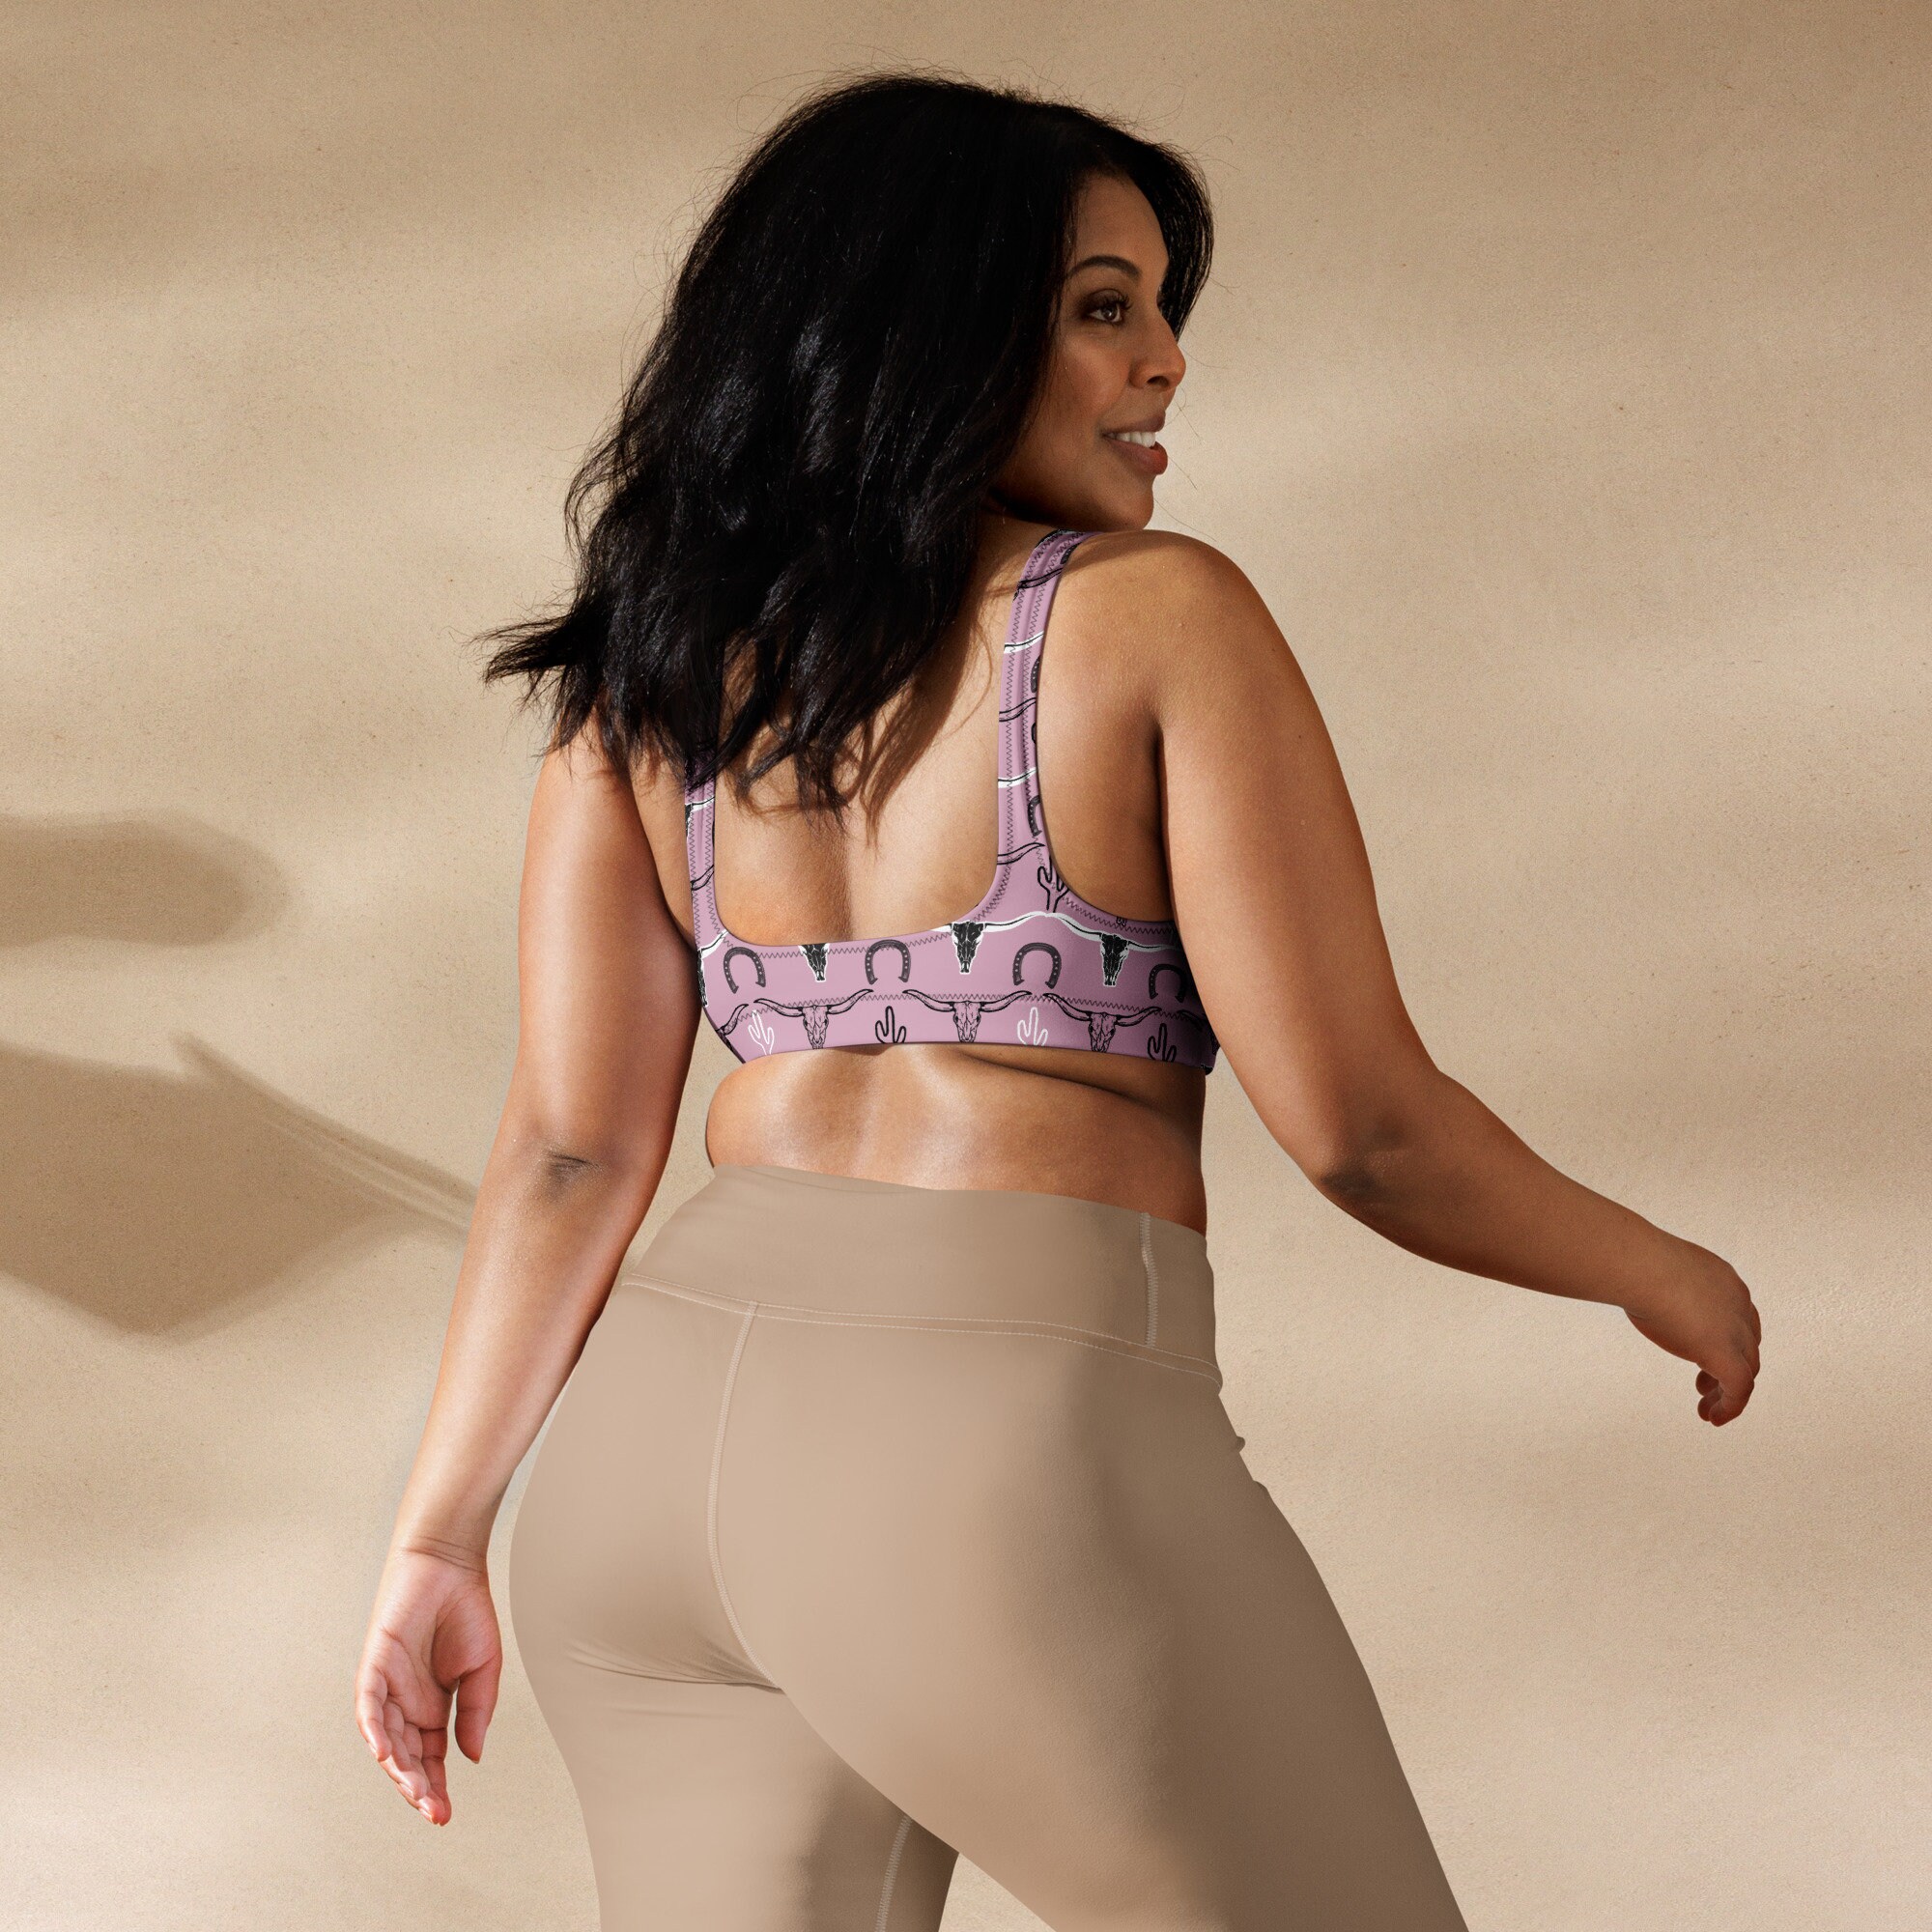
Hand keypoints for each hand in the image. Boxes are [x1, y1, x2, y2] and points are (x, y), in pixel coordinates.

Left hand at [355, 1545, 502, 1824]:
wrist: (451, 1563)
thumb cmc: (466, 1609)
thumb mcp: (484, 1670)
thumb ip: (476, 1714)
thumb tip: (471, 1758)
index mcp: (431, 1706)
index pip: (429, 1758)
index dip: (434, 1787)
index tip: (444, 1815)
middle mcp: (405, 1702)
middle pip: (405, 1756)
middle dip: (417, 1786)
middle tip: (432, 1810)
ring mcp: (387, 1685)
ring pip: (385, 1737)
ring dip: (398, 1767)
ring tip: (414, 1791)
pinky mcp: (374, 1663)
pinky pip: (368, 1704)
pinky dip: (373, 1728)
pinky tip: (385, 1752)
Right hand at [1622, 1241, 1761, 1424]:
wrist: (1641, 1267)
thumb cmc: (1635, 1262)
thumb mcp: (1654, 1270)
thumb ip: (1657, 1283)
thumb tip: (1631, 1284)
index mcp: (1723, 1280)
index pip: (1736, 1315)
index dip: (1724, 1338)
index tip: (1700, 1352)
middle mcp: (1737, 1304)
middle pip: (1746, 1345)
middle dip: (1726, 1367)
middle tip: (1702, 1385)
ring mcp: (1735, 1330)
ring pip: (1746, 1369)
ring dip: (1727, 1391)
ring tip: (1706, 1408)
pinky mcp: (1726, 1354)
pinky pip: (1739, 1389)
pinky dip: (1730, 1406)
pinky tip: (1713, 1418)